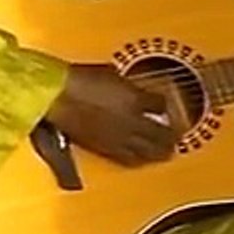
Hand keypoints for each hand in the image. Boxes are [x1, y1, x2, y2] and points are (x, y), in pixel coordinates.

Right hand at [45, 64, 179, 165]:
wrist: (55, 96)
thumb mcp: (110, 73)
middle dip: (171, 138)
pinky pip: (127, 158)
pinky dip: (137, 160)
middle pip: (160, 135)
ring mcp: (118, 138)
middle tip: (178, 139)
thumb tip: (132, 89)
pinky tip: (139, 160)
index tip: (167, 107)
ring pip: (146, 151)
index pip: (160, 105)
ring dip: (159, 153)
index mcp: (136, 100)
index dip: (165, 106)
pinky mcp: (103, 149)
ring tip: (166, 154)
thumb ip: (127, 85)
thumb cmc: (79, 80)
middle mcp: (131, 122)